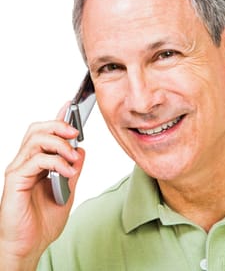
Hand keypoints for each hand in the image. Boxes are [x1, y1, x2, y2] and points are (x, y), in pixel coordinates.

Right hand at [0, 103, 84, 269]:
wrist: (29, 246)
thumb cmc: (43, 221)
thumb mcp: (67, 191)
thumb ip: (72, 170)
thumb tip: (80, 150)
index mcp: (38, 163)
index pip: (46, 134)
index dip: (57, 118)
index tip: (70, 107)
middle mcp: (26, 162)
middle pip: (37, 130)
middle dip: (58, 125)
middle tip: (75, 132)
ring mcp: (19, 170)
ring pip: (35, 140)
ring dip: (58, 143)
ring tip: (72, 155)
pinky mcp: (15, 180)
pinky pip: (34, 160)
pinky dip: (54, 161)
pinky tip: (66, 171)